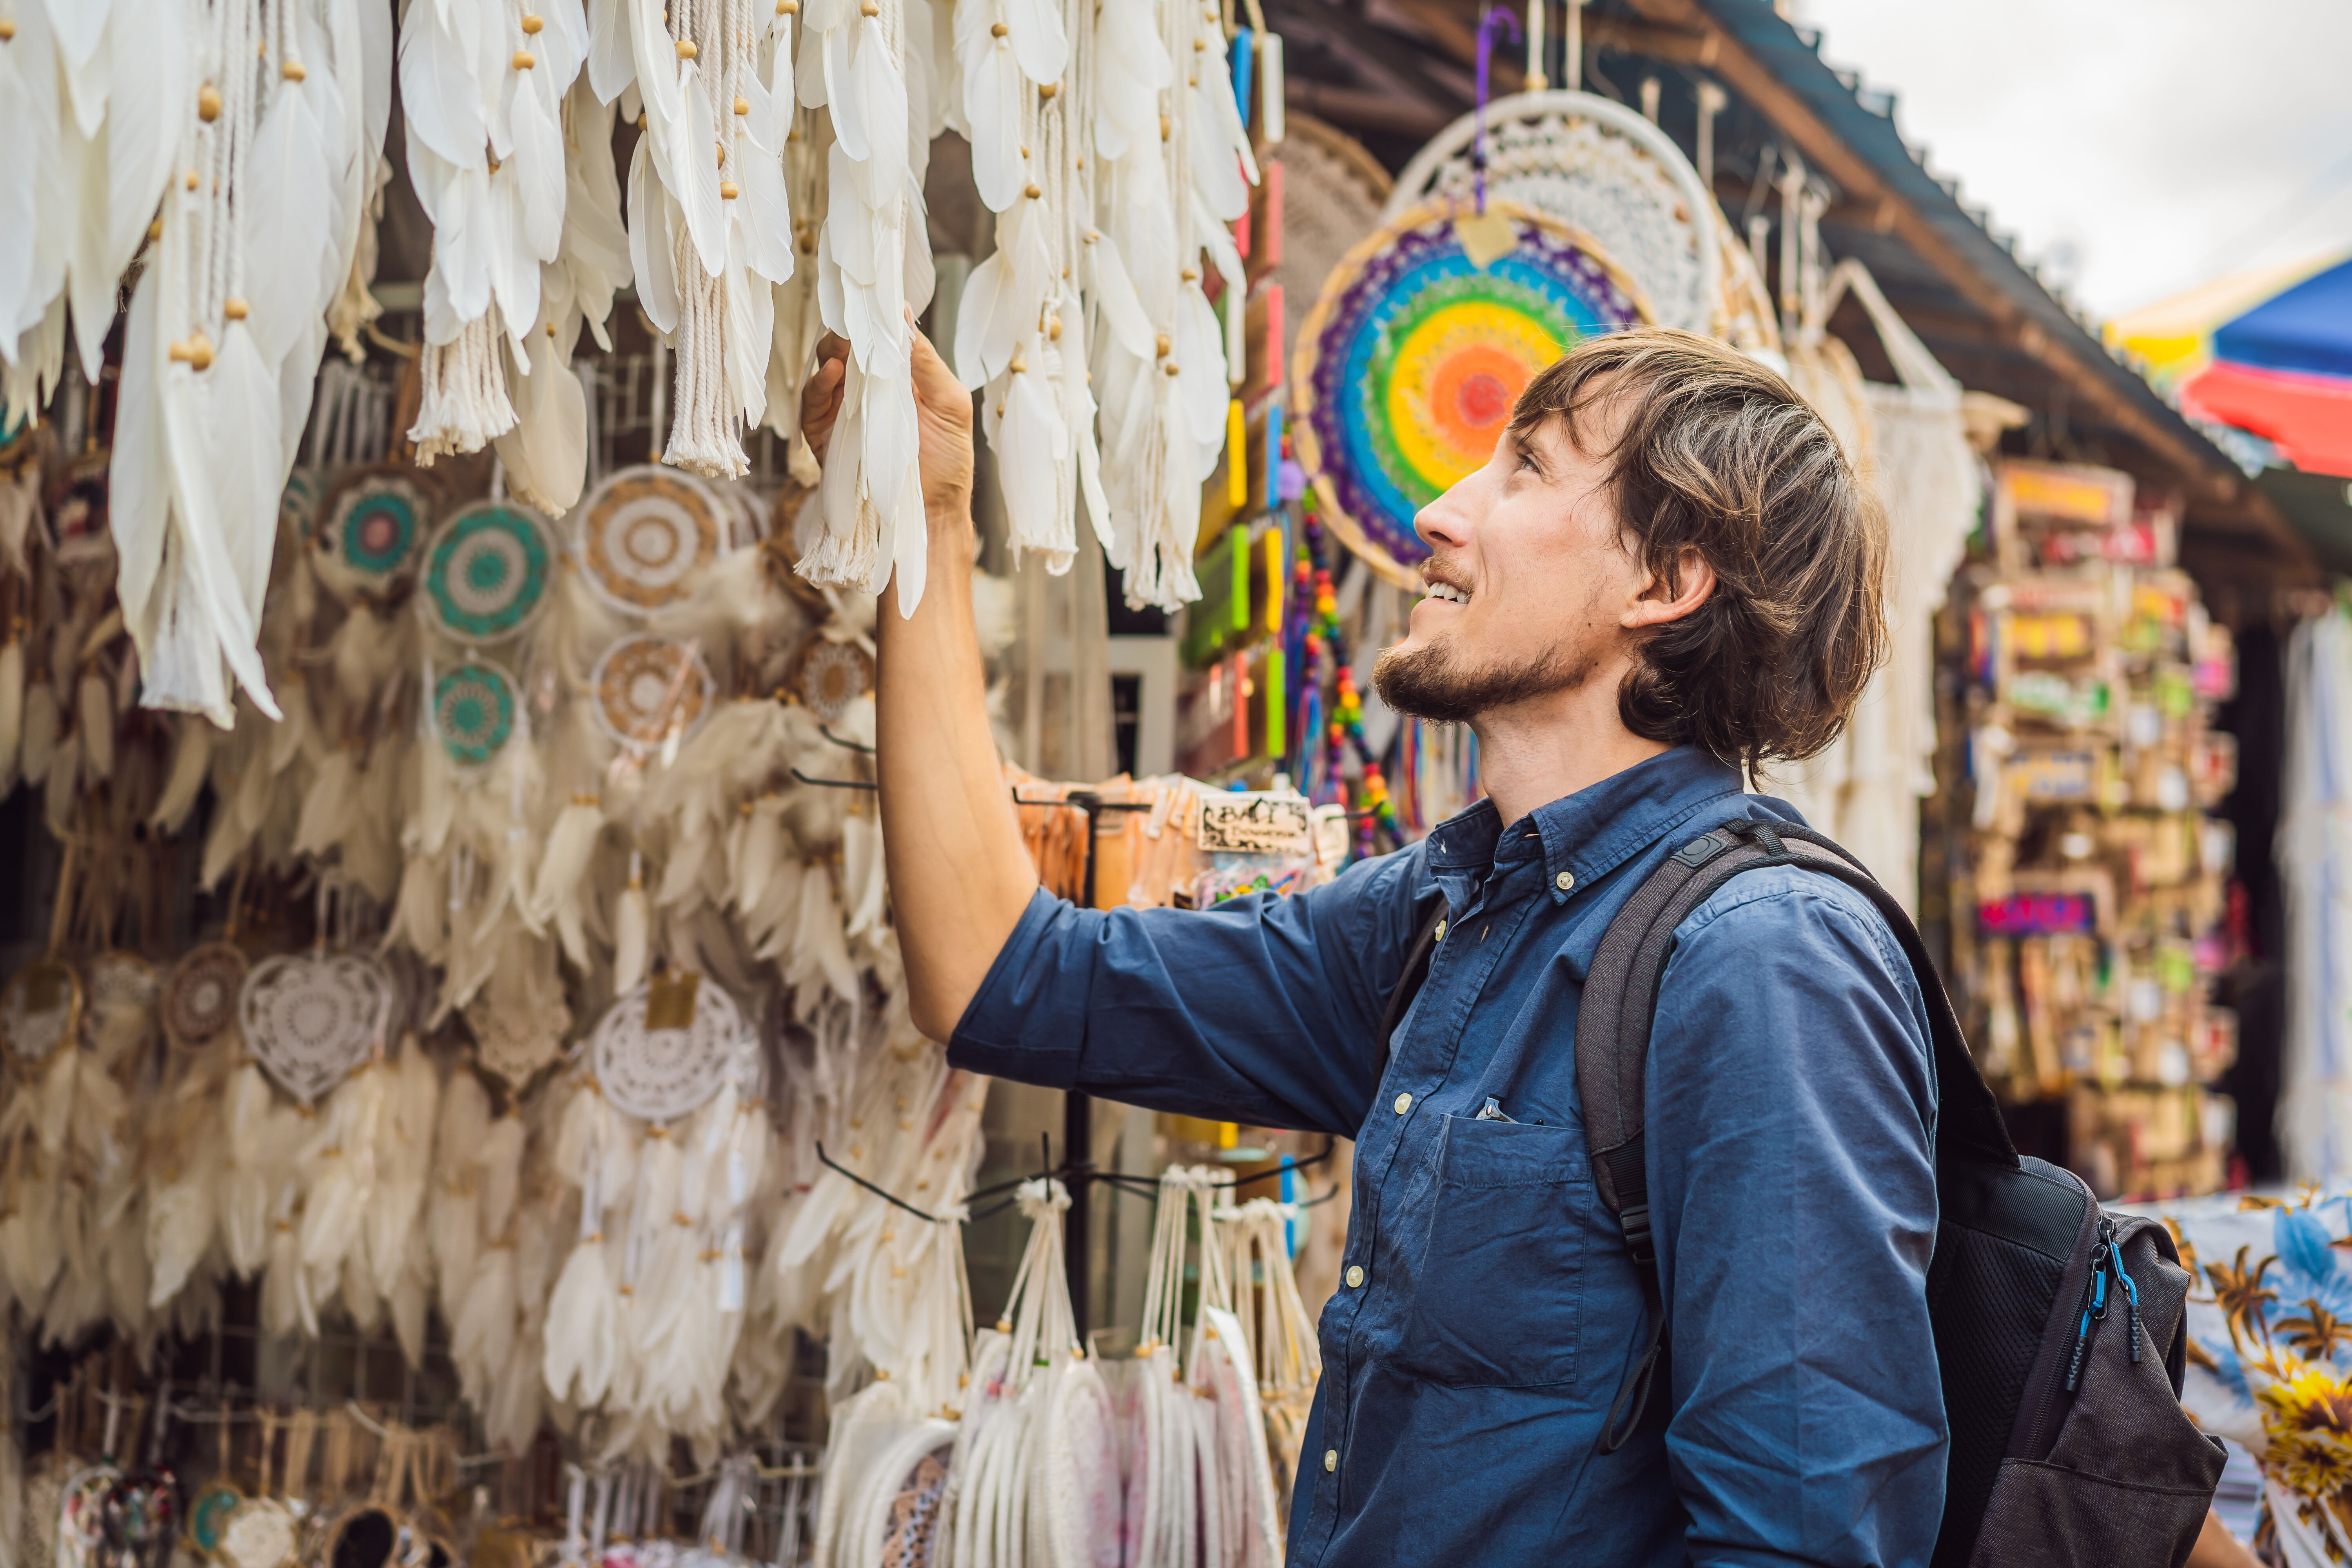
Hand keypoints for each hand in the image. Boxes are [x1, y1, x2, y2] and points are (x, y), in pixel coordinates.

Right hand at [797, 328, 975, 526]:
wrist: (931, 511)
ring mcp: (844, 410)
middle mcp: (869, 388)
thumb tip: (904, 309)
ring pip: (825, 368)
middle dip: (848, 332)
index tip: (871, 300)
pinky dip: (819, 384)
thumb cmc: (948, 460)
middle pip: (846, 346)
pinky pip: (812, 403)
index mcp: (899, 375)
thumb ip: (926, 359)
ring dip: (832, 352)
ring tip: (842, 348)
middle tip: (854, 323)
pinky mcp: (825, 434)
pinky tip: (832, 373)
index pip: (879, 336)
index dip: (872, 317)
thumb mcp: (950, 402)